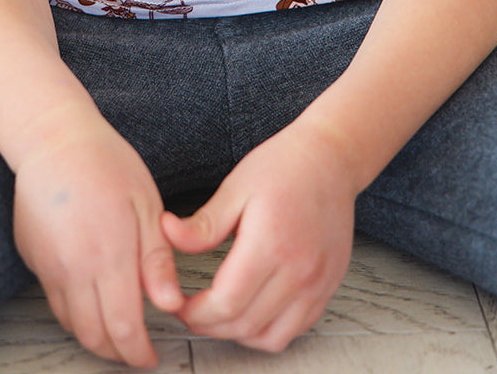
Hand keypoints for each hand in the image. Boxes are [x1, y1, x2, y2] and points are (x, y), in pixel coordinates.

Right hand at [13, 111, 183, 367]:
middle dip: (118, 354)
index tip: (151, 358)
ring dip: (95, 337)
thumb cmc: (105, 161)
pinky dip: (74, 312)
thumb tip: (170, 305)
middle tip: (136, 351)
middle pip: (94, 337)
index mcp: (108, 254)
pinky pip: (53, 300)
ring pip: (71, 324)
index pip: (123, 328)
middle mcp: (73, 268)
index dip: (138, 354)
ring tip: (117, 329)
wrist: (52, 136)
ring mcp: (47, 265)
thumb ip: (157, 260)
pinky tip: (92, 299)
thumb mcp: (147, 204)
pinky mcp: (31, 257)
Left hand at [161, 122, 355, 352]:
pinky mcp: (328, 287)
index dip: (196, 313)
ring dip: (238, 334)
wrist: (330, 159)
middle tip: (190, 312)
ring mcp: (317, 283)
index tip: (179, 305)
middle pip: (246, 324)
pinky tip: (251, 311)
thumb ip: (203, 223)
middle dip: (210, 326)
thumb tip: (166, 234)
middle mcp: (299, 270)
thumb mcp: (236, 188)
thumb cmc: (283, 167)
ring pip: (271, 337)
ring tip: (217, 315)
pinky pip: (296, 329)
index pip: (227, 302)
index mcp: (270, 244)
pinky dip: (268, 331)